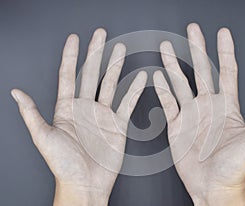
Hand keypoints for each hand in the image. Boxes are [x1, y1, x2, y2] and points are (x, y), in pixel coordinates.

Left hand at [12, 29, 146, 205]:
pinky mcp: (118, 124)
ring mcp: (103, 114)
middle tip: (101, 34)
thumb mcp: (43, 138)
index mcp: (66, 109)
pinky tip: (139, 77)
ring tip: (121, 49)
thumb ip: (31, 114)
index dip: (70, 56)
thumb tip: (16, 93)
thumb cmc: (63, 165)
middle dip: (96, 53)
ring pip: (110, 84)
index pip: (68, 75)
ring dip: (116, 66)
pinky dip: (134, 89)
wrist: (86, 185)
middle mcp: (85, 108)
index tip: (74, 39)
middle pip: (91, 73)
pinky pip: (127, 102)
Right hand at [153, 23, 244, 205]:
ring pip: (180, 83)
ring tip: (166, 48)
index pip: (226, 71)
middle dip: (196, 49)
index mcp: (227, 107)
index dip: (224, 51)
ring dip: (173, 65)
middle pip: (200, 70)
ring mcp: (191, 115)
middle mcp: (208, 106)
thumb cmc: (235, 167)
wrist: (213, 187)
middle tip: (191, 30)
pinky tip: (158, 77)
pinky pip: (168, 103)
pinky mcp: (176, 126)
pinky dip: (162, 89)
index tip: (222, 33)